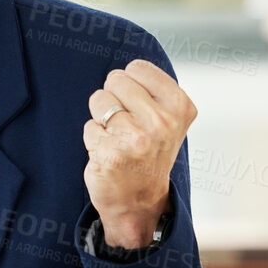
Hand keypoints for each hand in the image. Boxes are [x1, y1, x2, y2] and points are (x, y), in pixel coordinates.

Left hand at [83, 59, 194, 248]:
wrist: (139, 199)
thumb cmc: (149, 153)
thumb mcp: (168, 118)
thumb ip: (153, 91)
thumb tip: (128, 68)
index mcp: (179, 107)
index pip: (137, 68)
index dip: (129, 83)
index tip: (137, 104)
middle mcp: (161, 122)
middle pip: (116, 80)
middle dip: (114, 98)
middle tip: (125, 123)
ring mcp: (136, 138)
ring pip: (99, 100)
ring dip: (101, 118)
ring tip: (116, 137)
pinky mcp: (111, 153)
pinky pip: (89, 127)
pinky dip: (93, 139)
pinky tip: (108, 153)